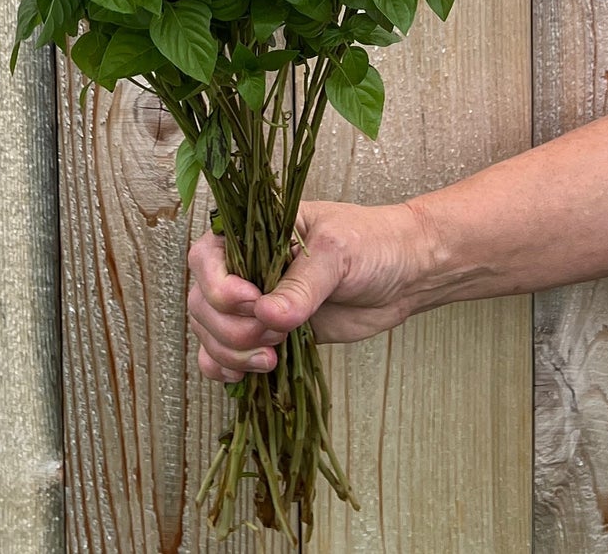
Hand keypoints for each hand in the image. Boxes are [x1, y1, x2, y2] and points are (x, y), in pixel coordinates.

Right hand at [186, 199, 431, 381]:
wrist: (403, 273)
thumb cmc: (371, 243)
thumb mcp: (337, 253)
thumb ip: (302, 286)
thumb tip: (267, 316)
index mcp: (252, 232)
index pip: (206, 258)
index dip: (219, 286)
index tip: (252, 301)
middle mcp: (245, 267)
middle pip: (203, 303)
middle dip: (231, 328)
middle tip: (274, 335)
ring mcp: (254, 304)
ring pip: (210, 334)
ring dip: (232, 353)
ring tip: (272, 359)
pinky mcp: (269, 334)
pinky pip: (226, 355)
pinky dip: (226, 369)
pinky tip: (246, 375)